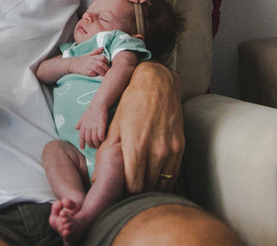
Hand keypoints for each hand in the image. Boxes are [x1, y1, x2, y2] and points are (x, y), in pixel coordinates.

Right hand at [67, 48, 108, 76]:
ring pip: (96, 68)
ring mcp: (87, 65)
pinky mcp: (83, 70)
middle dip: (106, 69)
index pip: (102, 57)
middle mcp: (90, 60)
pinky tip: (96, 76)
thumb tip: (102, 47)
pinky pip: (91, 73)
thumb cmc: (82, 60)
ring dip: (102, 72)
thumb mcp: (89, 54)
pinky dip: (94, 74)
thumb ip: (96, 51)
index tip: (108, 65)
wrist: (72, 64)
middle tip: (109, 73)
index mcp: (93, 56)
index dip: (107, 62)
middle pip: (101, 63)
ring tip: (105, 76)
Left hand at [76, 104, 108, 149]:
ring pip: (94, 138)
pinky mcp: (101, 125)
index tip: (82, 148)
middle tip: (93, 147)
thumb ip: (80, 123)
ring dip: (96, 143)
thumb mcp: (83, 116)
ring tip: (98, 145)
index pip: (81, 136)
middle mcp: (88, 127)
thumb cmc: (91, 110)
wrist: (98, 104)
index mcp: (83, 125)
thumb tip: (75, 128)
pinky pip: (101, 135)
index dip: (81, 143)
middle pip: (88, 139)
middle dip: (90, 145)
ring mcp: (95, 126)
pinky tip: (102, 140)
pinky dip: (101, 139)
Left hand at [100, 61, 183, 192]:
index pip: (133, 186)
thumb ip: (106, 152)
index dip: (125, 192)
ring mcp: (171, 150)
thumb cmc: (132, 102)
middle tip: (127, 190)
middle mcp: (156, 151)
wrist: (158, 83)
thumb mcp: (115, 125)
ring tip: (140, 185)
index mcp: (136, 146)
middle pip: (147, 188)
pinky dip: (163, 181)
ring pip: (161, 184)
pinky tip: (154, 178)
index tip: (119, 191)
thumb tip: (96, 177)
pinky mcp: (180, 147)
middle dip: (136, 192)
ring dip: (150, 188)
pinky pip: (173, 175)